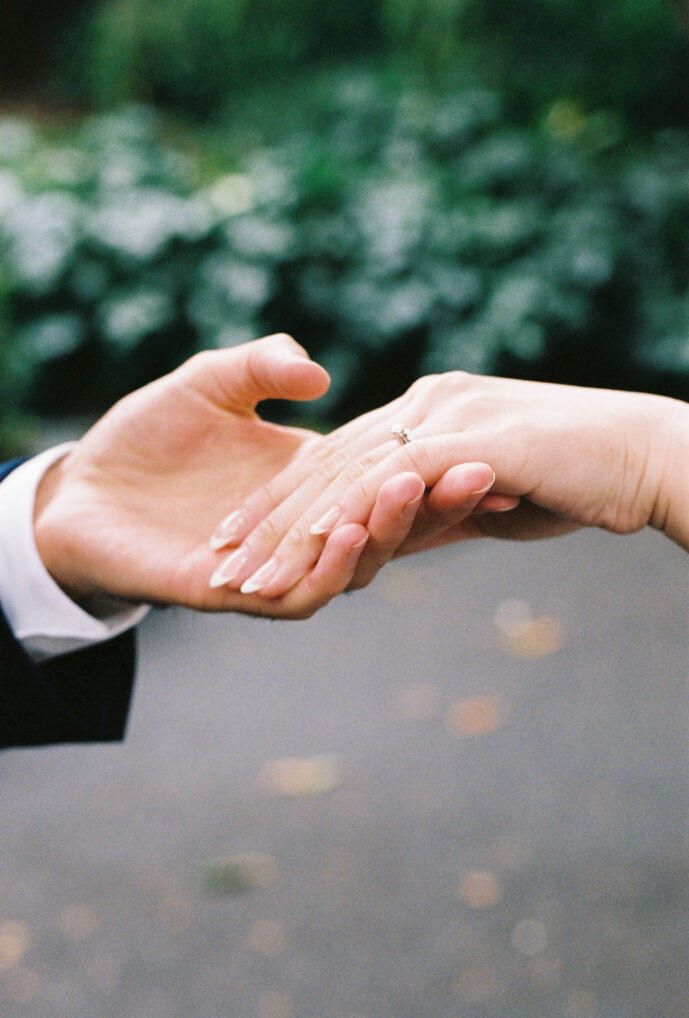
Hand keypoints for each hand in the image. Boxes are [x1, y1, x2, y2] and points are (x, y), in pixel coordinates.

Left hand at [33, 336, 483, 618]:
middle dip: (438, 502)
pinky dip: (331, 567)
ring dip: (392, 530)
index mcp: (311, 481)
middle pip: (389, 521)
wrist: (82, 493)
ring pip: (355, 558)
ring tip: (422, 494)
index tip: (490, 452)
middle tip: (489, 477)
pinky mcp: (242, 595)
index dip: (437, 471)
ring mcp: (278, 564)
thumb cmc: (144, 434)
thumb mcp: (208, 381)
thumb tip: (319, 376)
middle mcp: (307, 528)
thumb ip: (260, 366)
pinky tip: (350, 532)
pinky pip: (302, 590)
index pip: (388, 478)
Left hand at [205, 371, 687, 599]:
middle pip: (328, 465)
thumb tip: (405, 531)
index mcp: (430, 410)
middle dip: (268, 518)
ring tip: (241, 574)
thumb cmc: (582, 479)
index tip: (248, 540)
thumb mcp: (496, 495)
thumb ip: (446, 505)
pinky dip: (342, 515)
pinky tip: (306, 551)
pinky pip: (389, 476)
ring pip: (344, 474)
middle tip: (221, 561)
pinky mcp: (467, 437)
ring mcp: (444, 414)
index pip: (342, 458)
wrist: (646, 457)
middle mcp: (427, 403)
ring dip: (288, 529)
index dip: (290, 502)